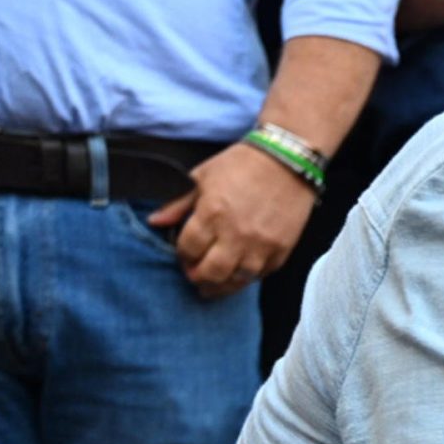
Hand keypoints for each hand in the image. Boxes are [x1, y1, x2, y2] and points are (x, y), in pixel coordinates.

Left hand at [147, 141, 318, 297]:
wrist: (288, 159)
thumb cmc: (242, 164)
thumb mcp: (202, 177)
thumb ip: (178, 204)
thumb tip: (155, 222)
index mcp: (212, 213)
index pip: (188, 250)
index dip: (182, 255)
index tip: (185, 253)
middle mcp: (236, 234)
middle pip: (210, 273)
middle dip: (198, 277)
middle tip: (195, 274)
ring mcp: (261, 244)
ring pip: (237, 280)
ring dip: (222, 284)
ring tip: (215, 282)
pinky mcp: (282, 249)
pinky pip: (261, 274)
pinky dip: (248, 276)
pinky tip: (239, 271)